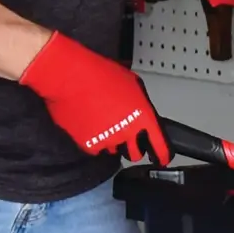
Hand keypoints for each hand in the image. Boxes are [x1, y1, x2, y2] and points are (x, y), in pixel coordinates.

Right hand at [20, 34, 169, 164]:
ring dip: (111, 140)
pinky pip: (96, 148)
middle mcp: (128, 132)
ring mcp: (109, 140)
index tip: (161, 158)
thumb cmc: (99, 74)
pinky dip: (93, 140)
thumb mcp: (132, 84)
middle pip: (135, 153)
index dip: (162, 154)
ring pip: (114, 149)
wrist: (71, 78)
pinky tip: (89, 124)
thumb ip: (140, 103)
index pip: (159, 145)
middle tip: (124, 134)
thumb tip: (140, 110)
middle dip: (132, 147)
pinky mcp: (90, 145)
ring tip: (100, 120)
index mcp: (143, 116)